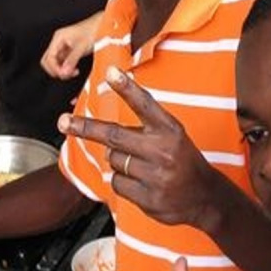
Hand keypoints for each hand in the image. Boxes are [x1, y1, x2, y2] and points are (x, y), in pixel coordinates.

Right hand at [41, 11, 103, 79]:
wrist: (101, 25)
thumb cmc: (93, 30)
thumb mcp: (82, 47)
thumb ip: (72, 60)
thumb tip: (64, 72)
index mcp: (58, 38)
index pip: (48, 58)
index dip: (55, 68)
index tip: (63, 74)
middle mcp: (58, 42)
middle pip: (48, 61)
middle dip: (56, 70)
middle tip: (67, 74)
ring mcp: (63, 47)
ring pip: (55, 63)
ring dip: (62, 70)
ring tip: (73, 72)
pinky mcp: (69, 51)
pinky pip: (63, 62)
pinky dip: (67, 68)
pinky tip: (74, 69)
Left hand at [59, 66, 226, 229]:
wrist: (206, 198)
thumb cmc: (184, 162)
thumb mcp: (173, 138)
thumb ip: (146, 130)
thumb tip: (105, 134)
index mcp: (170, 131)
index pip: (146, 105)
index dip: (127, 88)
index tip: (111, 72)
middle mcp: (163, 150)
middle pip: (114, 136)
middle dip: (85, 128)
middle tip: (63, 122)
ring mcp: (155, 176)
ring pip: (114, 161)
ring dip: (118, 162)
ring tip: (142, 168)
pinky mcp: (148, 198)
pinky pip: (118, 184)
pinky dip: (123, 183)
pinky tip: (142, 184)